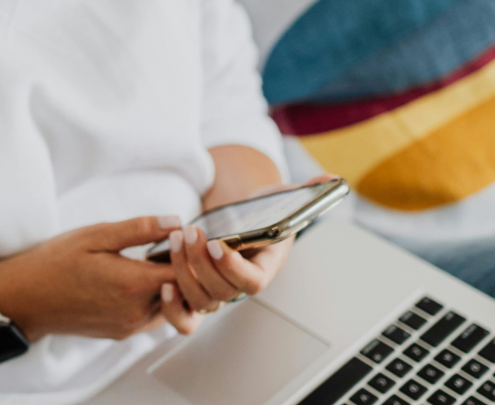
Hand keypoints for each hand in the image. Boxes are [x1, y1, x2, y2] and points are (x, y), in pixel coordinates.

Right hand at [0, 216, 182, 341]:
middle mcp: (136, 312)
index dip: (192, 254)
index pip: (186, 274)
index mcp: (133, 285)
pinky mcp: (121, 332)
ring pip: (172, 308)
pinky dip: (158, 297)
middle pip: (185, 294)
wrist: (25, 298)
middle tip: (182, 246)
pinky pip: (153, 317)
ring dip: (174, 285)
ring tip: (162, 259)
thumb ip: (139, 229)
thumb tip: (176, 221)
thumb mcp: (96, 235)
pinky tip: (143, 276)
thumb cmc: (56, 262)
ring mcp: (129, 326)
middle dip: (189, 270)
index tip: (187, 235)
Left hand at [160, 175, 336, 334]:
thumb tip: (331, 180)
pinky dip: (173, 306)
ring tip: (176, 239)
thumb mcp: (284, 198)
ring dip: (183, 271)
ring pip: (200, 299)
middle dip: (200, 263)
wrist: (243, 221)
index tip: (217, 243)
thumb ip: (306, 191)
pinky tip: (163, 281)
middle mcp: (240, 285)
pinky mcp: (198, 290)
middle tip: (190, 233)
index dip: (233, 268)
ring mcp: (218, 290)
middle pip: (221, 292)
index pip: (252, 282)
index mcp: (265, 267)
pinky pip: (186, 314)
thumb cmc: (263, 212)